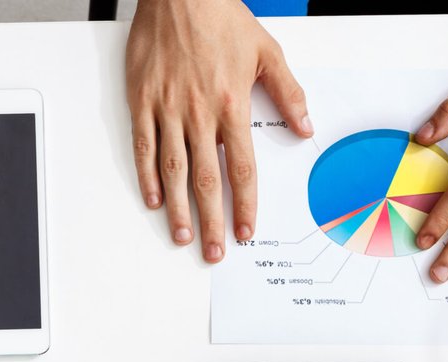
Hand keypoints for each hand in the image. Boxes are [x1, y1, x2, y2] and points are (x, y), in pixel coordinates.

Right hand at [126, 0, 311, 262]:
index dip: (244, 206)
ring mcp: (168, 109)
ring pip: (174, 170)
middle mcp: (199, 113)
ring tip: (183, 236)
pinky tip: (153, 199)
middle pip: (207, 180)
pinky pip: (144, 146)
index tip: (245, 231)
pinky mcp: (142, 100)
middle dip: (212, 221)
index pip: (241, 169)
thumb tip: (305, 127)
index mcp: (231, 105)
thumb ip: (288, 93)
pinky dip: (147, 175)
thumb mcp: (267, 51)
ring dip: (179, 208)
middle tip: (212, 252)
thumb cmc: (221, 16)